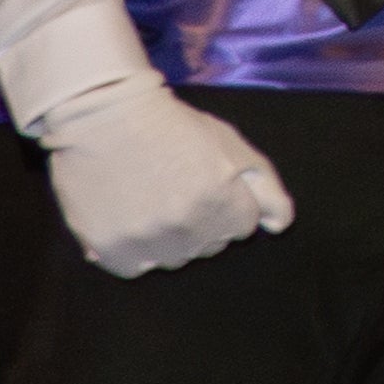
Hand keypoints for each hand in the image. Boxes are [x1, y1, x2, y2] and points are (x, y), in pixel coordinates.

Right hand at [39, 80, 295, 277]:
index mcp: (224, 203)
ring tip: (152, 201)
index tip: (206, 182)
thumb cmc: (173, 127)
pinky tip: (130, 218)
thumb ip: (267, 189)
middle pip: (209, 245)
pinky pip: (135, 267)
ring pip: (174, 258)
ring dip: (169, 239)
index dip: (226, 203)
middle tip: (176, 187)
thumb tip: (280, 226)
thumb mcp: (233, 145)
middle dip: (202, 222)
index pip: (241, 227)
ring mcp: (148, 242)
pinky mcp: (111, 249)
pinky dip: (134, 251)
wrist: (103, 116)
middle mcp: (189, 228)